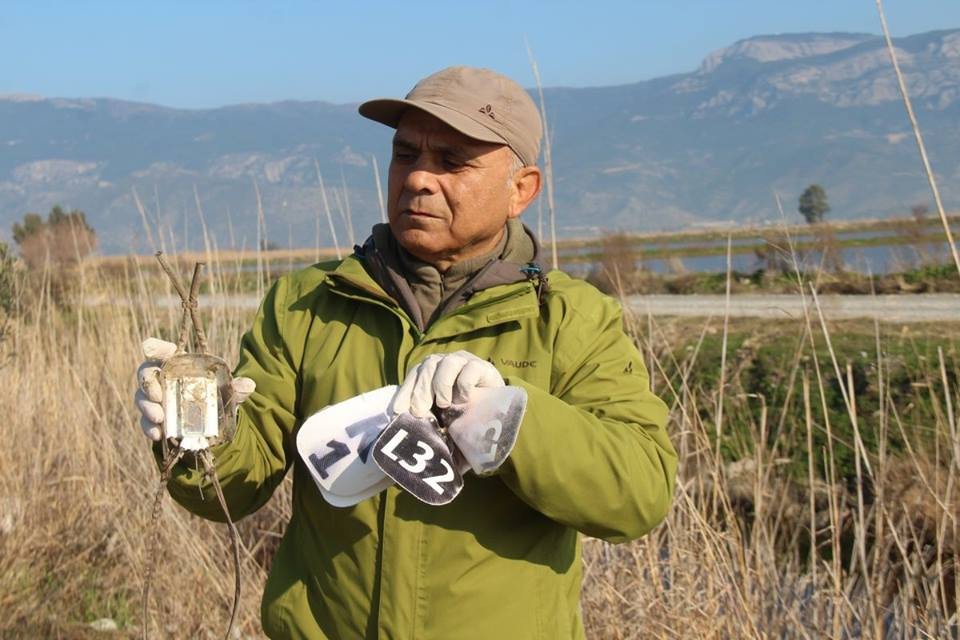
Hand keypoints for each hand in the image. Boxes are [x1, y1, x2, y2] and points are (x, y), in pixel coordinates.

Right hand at [134, 337, 255, 440]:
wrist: (210, 422)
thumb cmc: (214, 394)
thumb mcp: (227, 390)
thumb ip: (236, 387)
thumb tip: (249, 386)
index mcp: (178, 363)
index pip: (163, 350)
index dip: (154, 347)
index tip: (148, 348)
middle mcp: (162, 378)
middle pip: (145, 373)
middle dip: (147, 382)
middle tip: (157, 395)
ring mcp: (155, 399)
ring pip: (141, 397)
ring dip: (147, 407)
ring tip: (159, 417)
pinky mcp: (153, 419)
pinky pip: (145, 422)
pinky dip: (148, 427)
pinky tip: (158, 434)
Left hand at [391, 351, 503, 417]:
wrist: (499, 417)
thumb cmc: (465, 421)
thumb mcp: (442, 422)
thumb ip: (428, 423)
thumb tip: (407, 437)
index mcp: (432, 373)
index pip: (415, 375)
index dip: (405, 391)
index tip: (399, 411)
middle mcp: (446, 364)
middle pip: (428, 367)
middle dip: (421, 390)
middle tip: (420, 411)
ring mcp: (466, 363)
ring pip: (447, 363)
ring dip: (441, 385)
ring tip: (444, 405)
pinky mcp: (484, 368)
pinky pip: (469, 369)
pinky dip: (463, 384)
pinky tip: (464, 400)